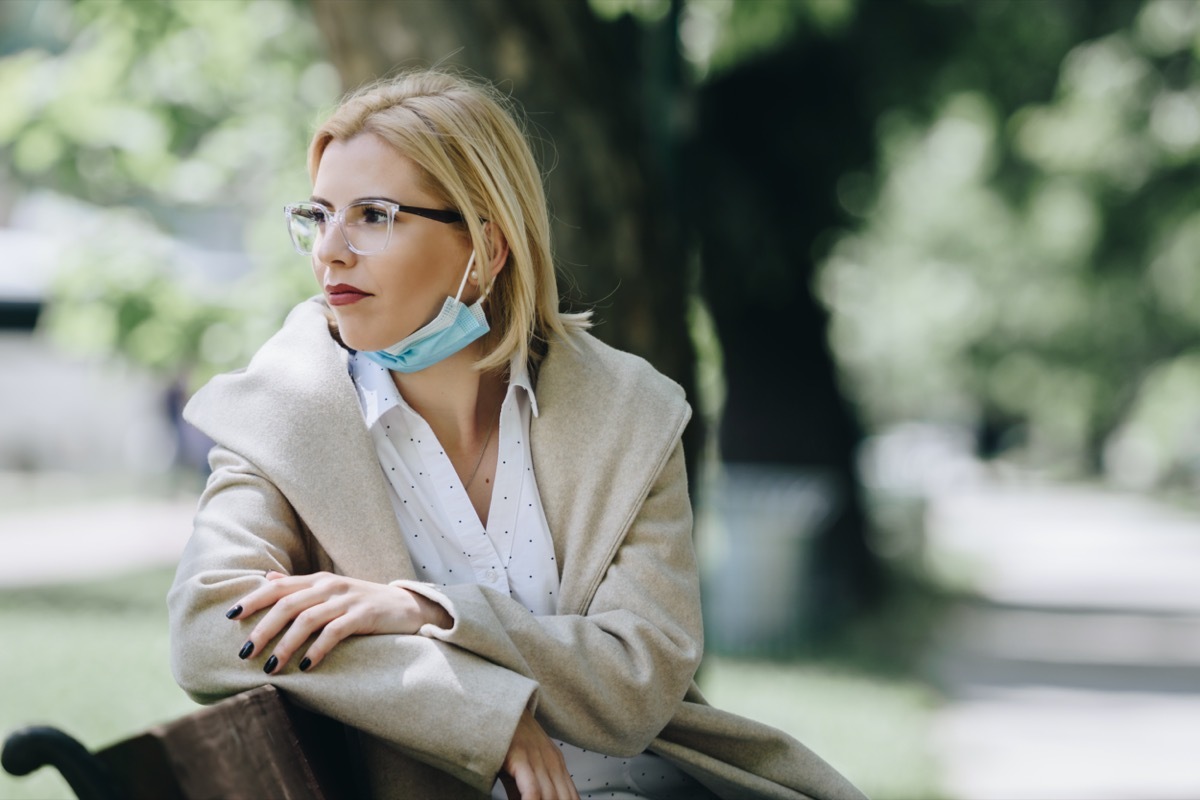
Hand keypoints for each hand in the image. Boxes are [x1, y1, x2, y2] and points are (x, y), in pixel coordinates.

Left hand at [226, 571, 451, 672]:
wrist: (409, 607)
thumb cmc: (364, 603)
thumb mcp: (331, 591)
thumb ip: (299, 586)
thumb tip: (267, 580)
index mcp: (318, 580)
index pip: (278, 587)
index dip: (253, 600)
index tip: (230, 617)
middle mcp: (330, 586)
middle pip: (288, 604)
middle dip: (263, 629)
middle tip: (245, 653)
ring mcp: (348, 599)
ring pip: (307, 618)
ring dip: (286, 644)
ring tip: (271, 667)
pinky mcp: (365, 614)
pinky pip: (335, 631)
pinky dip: (318, 648)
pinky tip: (307, 665)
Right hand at [499, 709, 578, 799]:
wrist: (496, 707)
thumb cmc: (509, 737)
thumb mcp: (524, 765)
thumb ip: (529, 789)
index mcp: (557, 764)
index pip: (572, 797)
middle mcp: (552, 762)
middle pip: (564, 799)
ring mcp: (538, 758)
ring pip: (550, 797)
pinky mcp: (521, 757)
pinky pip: (532, 790)